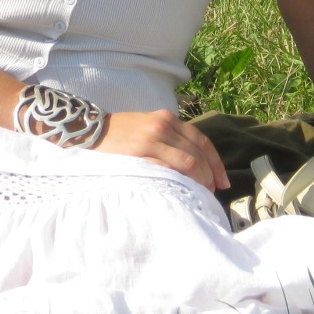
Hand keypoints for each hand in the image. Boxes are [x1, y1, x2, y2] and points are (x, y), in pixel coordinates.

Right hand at [95, 110, 228, 190]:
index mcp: (168, 118)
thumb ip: (169, 138)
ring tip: (199, 195)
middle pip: (197, 154)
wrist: (90, 130)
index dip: (216, 164)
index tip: (223, 182)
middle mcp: (163, 125)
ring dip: (198, 181)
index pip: (202, 141)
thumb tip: (194, 163)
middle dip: (209, 177)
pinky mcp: (139, 151)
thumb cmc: (121, 133)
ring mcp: (152, 137)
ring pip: (188, 162)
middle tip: (210, 193)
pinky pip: (168, 168)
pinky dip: (179, 181)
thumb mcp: (149, 126)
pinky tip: (181, 192)